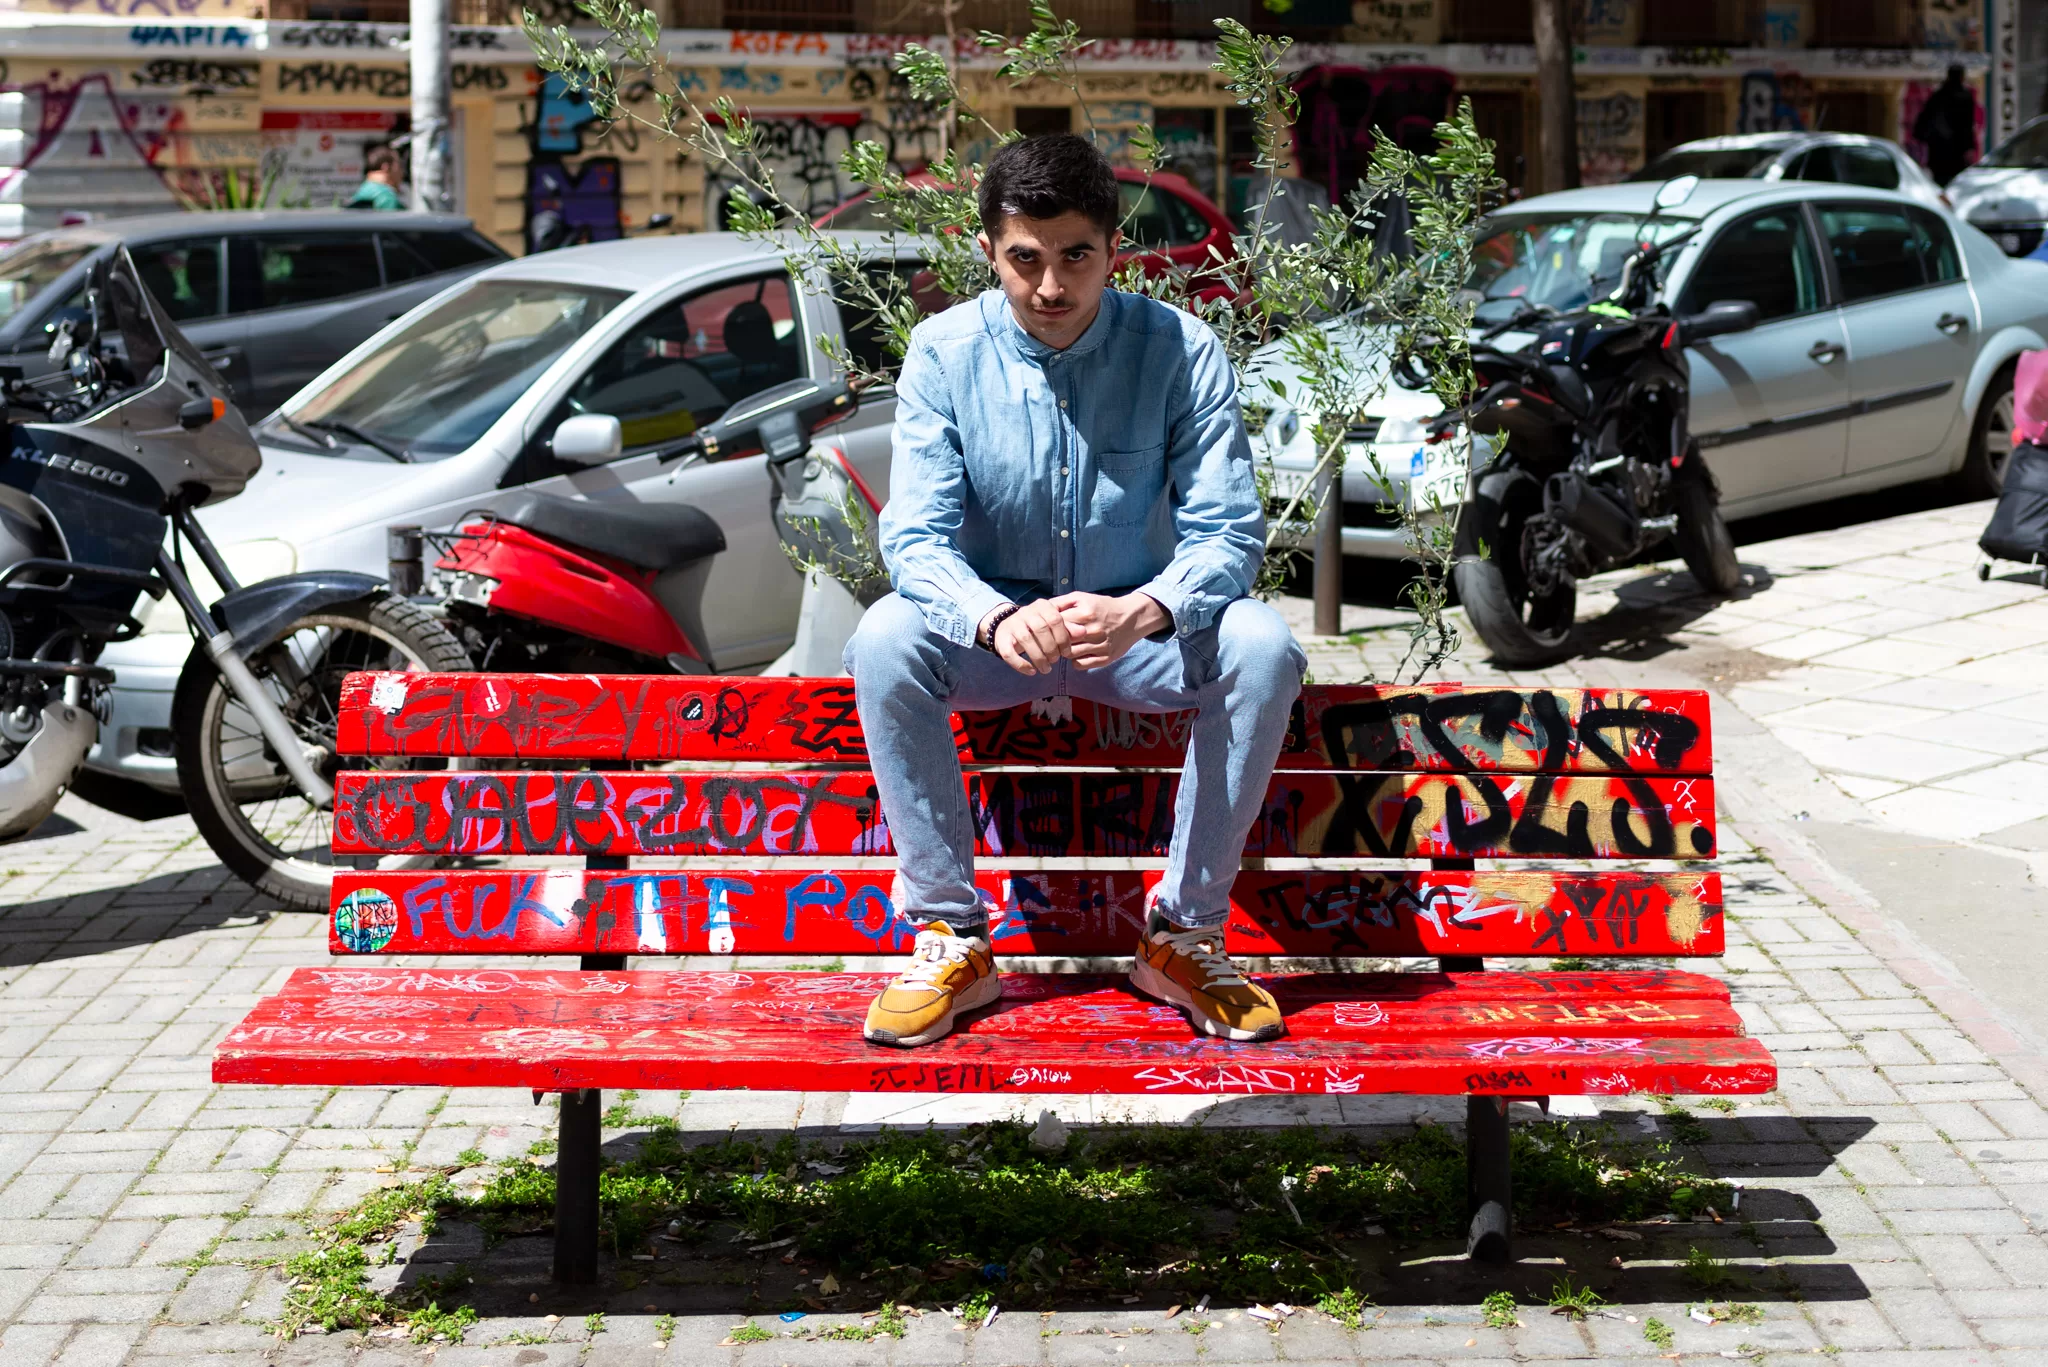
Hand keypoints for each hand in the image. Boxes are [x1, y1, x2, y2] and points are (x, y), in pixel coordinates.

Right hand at [984, 598, 1069, 675]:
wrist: (1007, 626)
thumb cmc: (1037, 627)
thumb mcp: (1053, 625)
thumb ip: (1068, 628)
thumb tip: (1083, 632)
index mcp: (1042, 606)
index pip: (1056, 620)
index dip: (1063, 638)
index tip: (1067, 653)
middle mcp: (1026, 612)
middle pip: (1041, 629)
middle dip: (1051, 648)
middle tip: (1056, 661)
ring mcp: (1012, 624)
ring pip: (1026, 640)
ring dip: (1038, 658)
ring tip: (1046, 669)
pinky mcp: (1001, 638)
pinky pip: (1009, 653)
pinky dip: (1021, 664)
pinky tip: (1031, 671)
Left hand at [1053, 591, 1168, 669]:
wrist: (1131, 618)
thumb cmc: (1103, 607)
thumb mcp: (1082, 598)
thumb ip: (1061, 602)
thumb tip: (1041, 609)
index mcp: (1085, 613)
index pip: (1056, 624)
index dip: (1048, 627)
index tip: (1046, 628)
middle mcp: (1093, 630)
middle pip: (1061, 641)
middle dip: (1054, 641)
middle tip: (1053, 639)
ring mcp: (1100, 646)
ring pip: (1069, 654)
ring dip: (1063, 651)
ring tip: (1066, 646)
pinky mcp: (1105, 658)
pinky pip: (1080, 665)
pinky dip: (1075, 660)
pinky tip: (1077, 653)